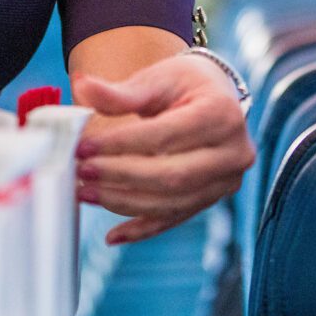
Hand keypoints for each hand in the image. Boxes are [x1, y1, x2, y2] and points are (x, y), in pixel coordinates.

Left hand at [72, 53, 254, 244]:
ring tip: (86, 193)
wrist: (214, 97)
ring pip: (171, 203)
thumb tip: (82, 86)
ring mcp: (226, 181)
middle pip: (172, 176)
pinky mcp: (213, 199)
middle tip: (82, 172)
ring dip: (124, 203)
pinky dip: (142, 229)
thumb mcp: (156, 80)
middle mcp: (233, 152)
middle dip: (121, 177)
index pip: (165, 135)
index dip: (122, 144)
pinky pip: (174, 219)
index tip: (85, 148)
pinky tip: (113, 235)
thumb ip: (120, 92)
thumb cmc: (184, 85)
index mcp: (222, 114)